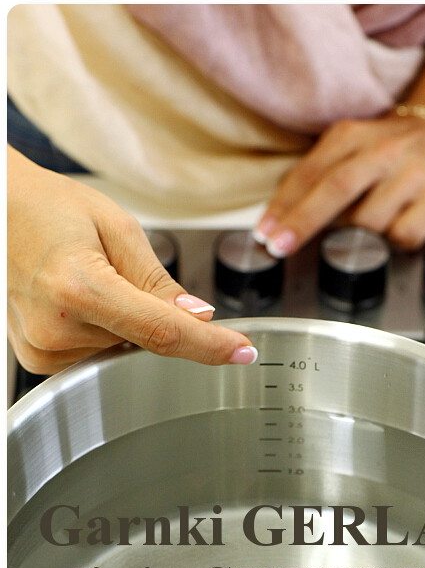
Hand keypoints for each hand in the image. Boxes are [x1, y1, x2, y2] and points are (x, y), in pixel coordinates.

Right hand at [8, 148, 257, 374]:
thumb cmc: (44, 208)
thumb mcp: (114, 227)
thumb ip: (158, 280)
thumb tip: (198, 316)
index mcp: (78, 288)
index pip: (165, 332)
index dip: (210, 345)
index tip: (243, 353)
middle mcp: (56, 328)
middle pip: (144, 340)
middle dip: (152, 313)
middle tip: (116, 270)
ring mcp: (43, 349)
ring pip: (121, 349)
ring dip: (122, 322)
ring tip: (84, 279)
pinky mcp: (38, 360)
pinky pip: (95, 355)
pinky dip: (100, 331)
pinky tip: (75, 302)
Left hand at [254, 114, 424, 254]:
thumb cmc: (387, 149)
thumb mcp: (348, 146)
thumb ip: (317, 175)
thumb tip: (281, 219)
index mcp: (352, 135)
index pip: (311, 171)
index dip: (284, 204)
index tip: (265, 232)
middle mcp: (383, 150)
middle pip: (337, 188)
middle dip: (303, 221)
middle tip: (279, 247)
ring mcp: (413, 173)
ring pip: (370, 220)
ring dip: (353, 238)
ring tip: (354, 237)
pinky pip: (404, 235)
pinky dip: (390, 244)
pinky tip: (388, 237)